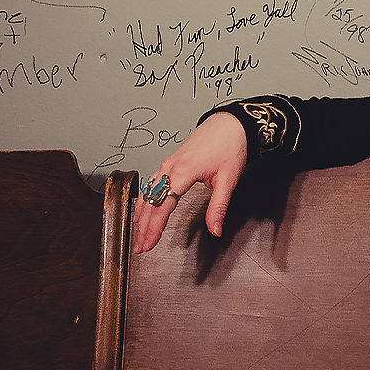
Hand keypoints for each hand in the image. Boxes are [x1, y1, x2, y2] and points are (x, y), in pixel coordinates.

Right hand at [131, 111, 247, 253]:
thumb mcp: (228, 180)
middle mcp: (170, 167)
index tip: (148, 244)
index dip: (154, 229)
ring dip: (142, 215)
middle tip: (140, 247)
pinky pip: (151, 183)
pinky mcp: (170, 161)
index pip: (162, 207)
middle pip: (150, 203)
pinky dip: (145, 199)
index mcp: (182, 172)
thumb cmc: (230, 146)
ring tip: (139, 233)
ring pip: (147, 192)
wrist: (230, 123)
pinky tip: (143, 209)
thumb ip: (218, 207)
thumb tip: (215, 229)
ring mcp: (168, 163)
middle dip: (143, 227)